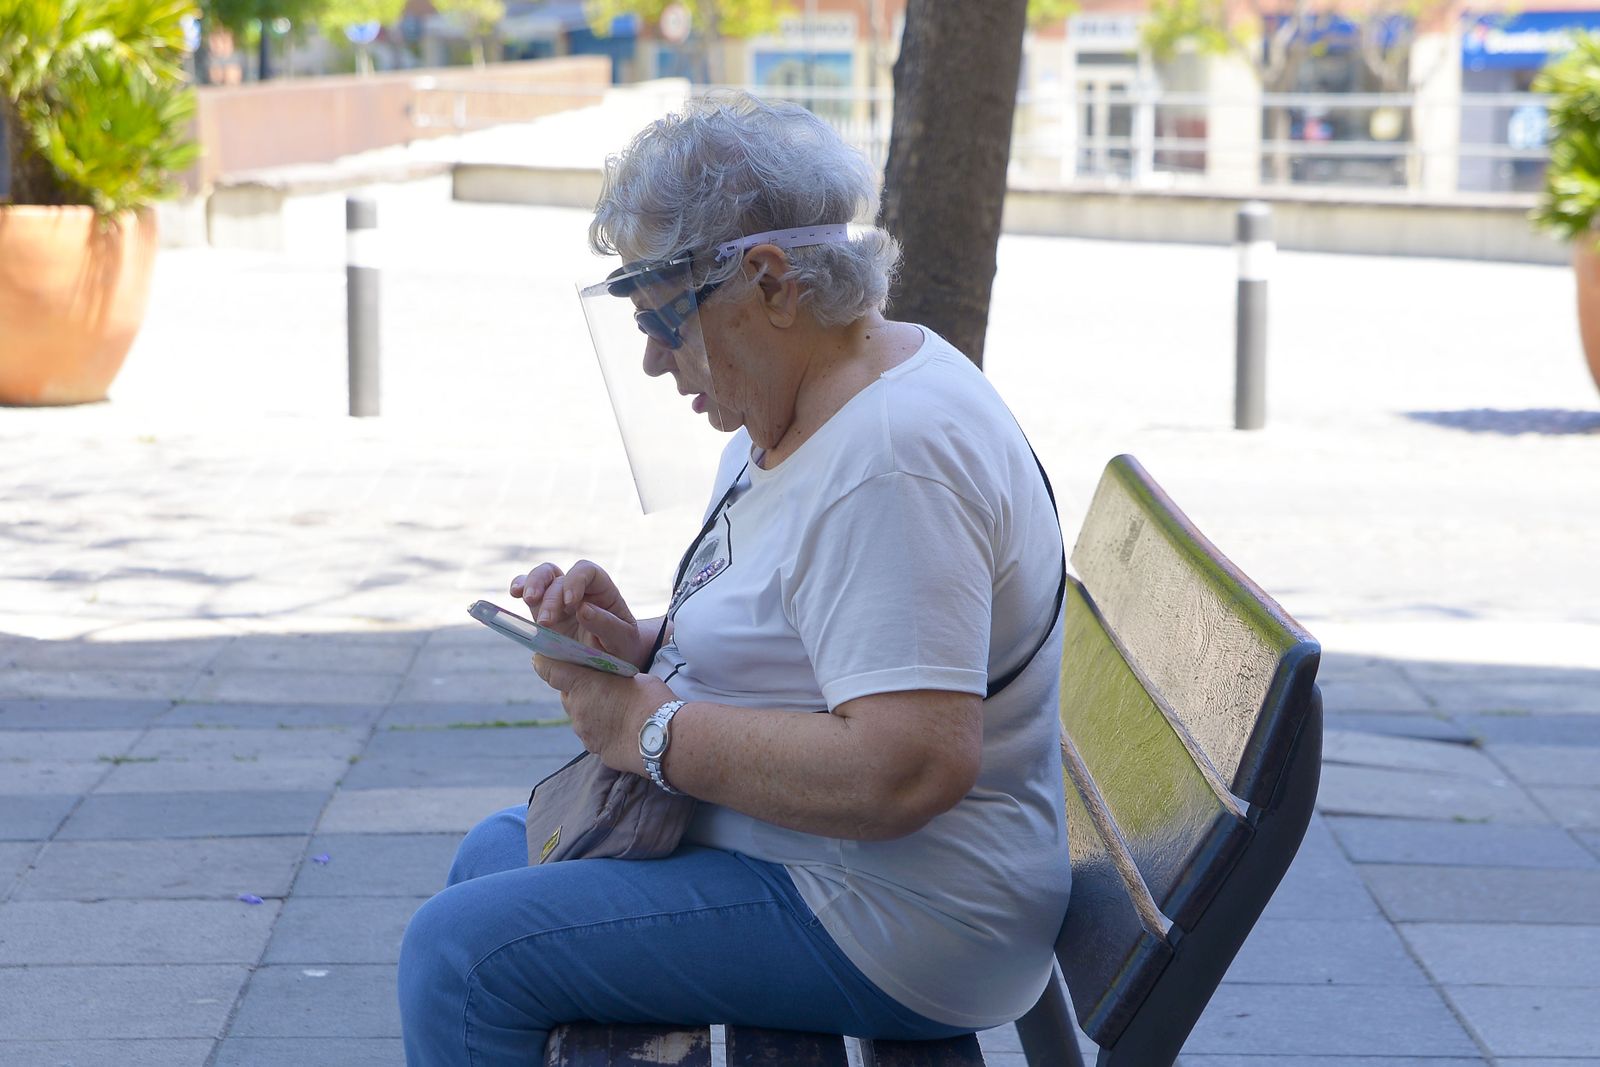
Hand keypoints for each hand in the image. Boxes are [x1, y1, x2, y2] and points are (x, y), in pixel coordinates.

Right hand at [510, 560, 649, 669]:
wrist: (612, 661)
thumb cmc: (622, 647)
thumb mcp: (622, 640)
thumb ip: (606, 625)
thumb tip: (582, 609)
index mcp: (602, 591)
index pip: (587, 571)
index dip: (576, 581)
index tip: (571, 603)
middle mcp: (579, 591)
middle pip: (559, 576)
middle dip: (550, 596)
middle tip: (547, 621)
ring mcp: (559, 600)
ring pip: (541, 577)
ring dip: (532, 585)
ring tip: (528, 600)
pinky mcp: (544, 612)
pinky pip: (528, 592)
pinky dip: (519, 586)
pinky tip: (514, 592)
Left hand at [531, 655, 676, 771]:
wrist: (662, 739)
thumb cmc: (651, 700)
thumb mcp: (632, 676)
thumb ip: (612, 677)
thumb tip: (611, 683)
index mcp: (582, 684)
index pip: (550, 670)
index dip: (544, 663)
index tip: (541, 659)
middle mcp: (577, 708)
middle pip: (568, 695)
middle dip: (578, 689)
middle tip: (599, 686)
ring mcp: (583, 731)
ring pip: (579, 715)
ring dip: (590, 710)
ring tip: (616, 709)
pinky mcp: (594, 749)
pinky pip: (592, 734)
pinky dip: (601, 729)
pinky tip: (620, 727)